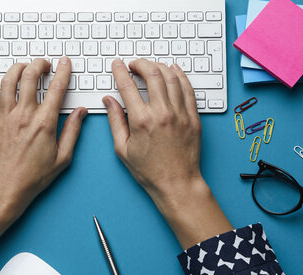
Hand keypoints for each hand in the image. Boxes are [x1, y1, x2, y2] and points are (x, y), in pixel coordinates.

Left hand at [0, 58, 86, 215]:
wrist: (6, 188)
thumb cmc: (34, 177)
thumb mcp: (63, 158)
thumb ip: (73, 132)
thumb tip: (80, 113)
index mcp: (44, 123)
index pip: (56, 89)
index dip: (63, 72)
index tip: (65, 64)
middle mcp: (23, 116)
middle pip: (30, 77)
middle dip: (40, 64)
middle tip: (45, 64)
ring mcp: (4, 117)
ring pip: (8, 81)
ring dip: (17, 68)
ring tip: (25, 67)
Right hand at [104, 59, 232, 248]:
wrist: (177, 183)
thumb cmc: (149, 171)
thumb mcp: (123, 149)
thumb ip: (115, 121)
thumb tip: (109, 101)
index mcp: (142, 120)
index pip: (128, 86)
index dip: (120, 72)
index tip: (117, 65)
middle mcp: (162, 113)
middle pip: (152, 74)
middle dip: (140, 63)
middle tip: (134, 64)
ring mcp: (180, 113)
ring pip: (171, 77)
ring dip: (159, 66)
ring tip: (150, 66)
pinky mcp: (193, 117)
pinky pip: (188, 88)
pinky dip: (180, 75)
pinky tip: (173, 70)